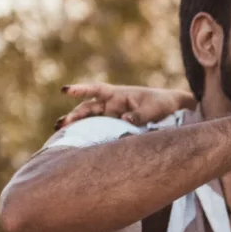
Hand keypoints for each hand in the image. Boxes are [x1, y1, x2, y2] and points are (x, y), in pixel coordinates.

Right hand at [55, 83, 195, 129]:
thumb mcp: (154, 109)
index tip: (65, 90)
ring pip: (89, 118)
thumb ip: (140, 115)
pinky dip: (87, 132)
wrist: (172, 108)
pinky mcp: (115, 124)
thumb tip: (124, 120)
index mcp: (119, 94)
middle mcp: (112, 103)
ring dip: (75, 124)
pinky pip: (98, 128)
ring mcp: (112, 114)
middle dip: (73, 115)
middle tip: (60, 125)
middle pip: (88, 108)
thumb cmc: (162, 104)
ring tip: (58, 132)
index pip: (96, 90)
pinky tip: (76, 141)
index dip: (80, 90)